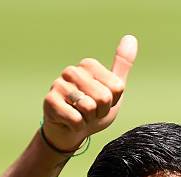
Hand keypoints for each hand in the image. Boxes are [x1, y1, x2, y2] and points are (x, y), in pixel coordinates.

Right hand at [42, 35, 137, 151]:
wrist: (70, 133)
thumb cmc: (92, 112)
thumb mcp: (112, 90)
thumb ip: (122, 66)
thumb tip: (131, 38)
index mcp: (89, 65)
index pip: (116, 88)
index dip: (112, 103)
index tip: (101, 104)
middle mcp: (72, 71)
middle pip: (104, 98)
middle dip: (100, 112)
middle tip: (90, 113)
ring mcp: (59, 85)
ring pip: (89, 108)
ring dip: (88, 120)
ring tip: (80, 116)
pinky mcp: (50, 102)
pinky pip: (75, 119)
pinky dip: (77, 127)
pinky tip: (69, 123)